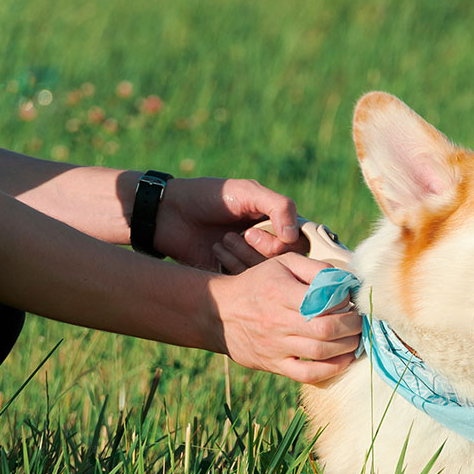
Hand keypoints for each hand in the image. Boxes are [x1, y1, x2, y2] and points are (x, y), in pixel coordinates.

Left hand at [153, 177, 307, 268]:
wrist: (170, 214)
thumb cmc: (210, 196)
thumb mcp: (248, 191)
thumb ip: (279, 206)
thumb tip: (293, 237)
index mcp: (279, 222)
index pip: (303, 240)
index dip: (291, 241)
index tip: (269, 232)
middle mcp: (271, 243)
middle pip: (290, 261)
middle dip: (268, 250)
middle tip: (245, 235)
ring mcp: (253, 261)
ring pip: (269, 274)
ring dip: (247, 256)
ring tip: (224, 239)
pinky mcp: (235, 276)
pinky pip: (248, 282)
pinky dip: (234, 266)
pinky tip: (217, 250)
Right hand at [208, 252, 361, 382]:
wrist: (219, 312)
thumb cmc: (258, 284)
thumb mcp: (283, 264)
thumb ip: (316, 269)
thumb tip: (346, 281)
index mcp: (281, 292)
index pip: (324, 300)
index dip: (345, 301)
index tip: (350, 300)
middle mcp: (278, 321)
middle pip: (327, 329)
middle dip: (352, 325)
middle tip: (359, 320)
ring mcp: (276, 346)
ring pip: (322, 352)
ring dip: (348, 346)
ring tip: (355, 337)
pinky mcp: (275, 365)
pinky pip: (308, 374)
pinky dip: (332, 369)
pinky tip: (344, 358)